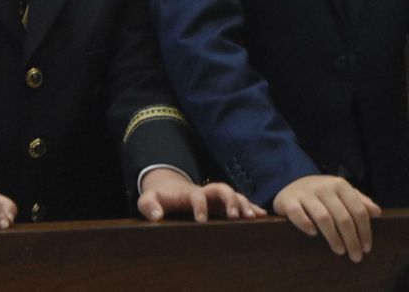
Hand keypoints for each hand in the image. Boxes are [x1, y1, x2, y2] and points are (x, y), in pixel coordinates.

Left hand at [137, 168, 264, 221]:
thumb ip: (149, 205)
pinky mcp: (220, 203)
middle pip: (222, 189)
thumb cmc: (159, 196)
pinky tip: (262, 215)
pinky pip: (238, 202)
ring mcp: (214, 196)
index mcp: (189, 192)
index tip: (201, 221)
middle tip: (235, 216)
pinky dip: (250, 206)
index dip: (200, 207)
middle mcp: (205, 191)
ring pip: (234, 195)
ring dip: (244, 204)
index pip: (197, 196)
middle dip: (230, 200)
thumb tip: (157, 216)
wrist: (169, 186)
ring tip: (254, 216)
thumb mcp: (147, 199)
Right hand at [273, 174, 380, 262]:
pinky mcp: (289, 201)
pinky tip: (313, 235)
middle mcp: (324, 187)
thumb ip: (359, 201)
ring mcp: (306, 194)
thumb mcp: (342, 193)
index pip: (357, 209)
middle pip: (343, 217)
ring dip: (333, 237)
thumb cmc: (322, 194)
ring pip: (323, 218)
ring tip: (340, 251)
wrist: (292, 184)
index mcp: (340, 185)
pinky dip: (306, 225)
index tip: (367, 248)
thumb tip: (377, 212)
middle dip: (352, 239)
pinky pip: (298, 214)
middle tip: (356, 257)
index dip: (364, 230)